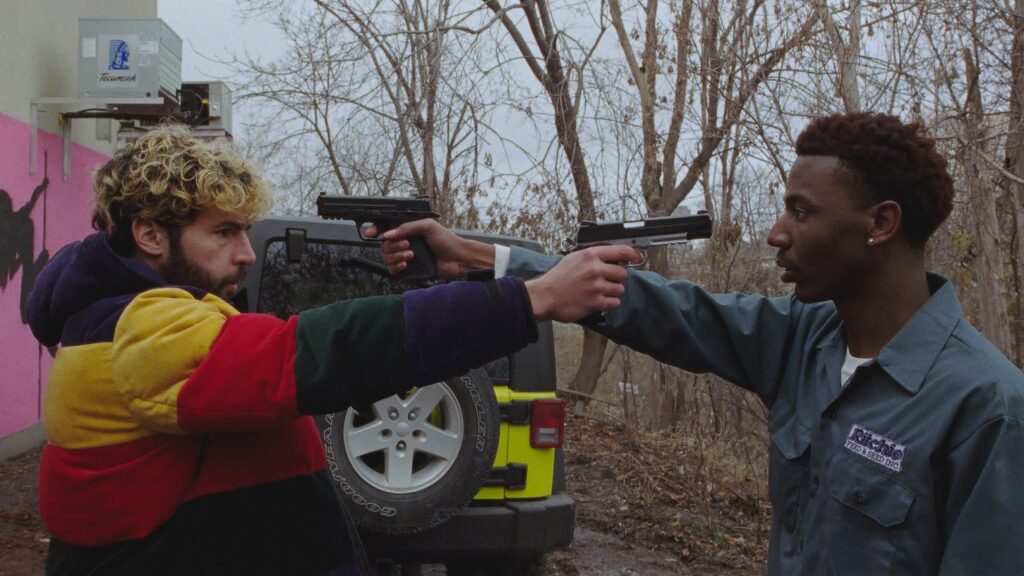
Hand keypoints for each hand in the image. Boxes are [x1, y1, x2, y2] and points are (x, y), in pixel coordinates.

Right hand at [369, 219, 494, 279]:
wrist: (458, 258)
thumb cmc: (446, 240)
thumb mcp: (427, 226)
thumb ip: (407, 227)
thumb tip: (388, 234)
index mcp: (407, 230)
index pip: (385, 229)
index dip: (375, 230)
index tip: (371, 233)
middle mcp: (404, 243)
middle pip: (384, 245)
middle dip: (392, 245)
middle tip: (407, 245)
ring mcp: (406, 256)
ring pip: (387, 258)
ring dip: (396, 256)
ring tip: (411, 255)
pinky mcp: (409, 270)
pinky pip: (392, 270)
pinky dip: (396, 267)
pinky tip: (406, 264)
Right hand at [525, 245, 642, 322]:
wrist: (545, 296)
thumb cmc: (557, 278)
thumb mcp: (573, 258)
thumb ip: (592, 256)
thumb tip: (612, 257)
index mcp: (590, 255)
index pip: (620, 251)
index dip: (633, 254)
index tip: (638, 257)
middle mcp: (595, 269)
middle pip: (623, 273)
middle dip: (617, 278)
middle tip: (607, 281)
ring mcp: (596, 286)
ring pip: (620, 288)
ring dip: (614, 291)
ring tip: (601, 292)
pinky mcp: (595, 302)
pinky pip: (614, 302)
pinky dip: (610, 302)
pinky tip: (600, 300)